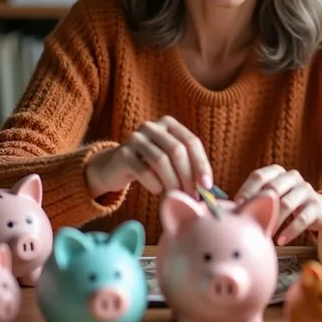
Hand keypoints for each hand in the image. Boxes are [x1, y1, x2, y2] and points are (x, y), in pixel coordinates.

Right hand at [86, 115, 212, 198]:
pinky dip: (155, 185)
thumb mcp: (170, 162)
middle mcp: (152, 126)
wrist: (114, 168)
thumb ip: (188, 168)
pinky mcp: (122, 153)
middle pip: (177, 151)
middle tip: (191, 197)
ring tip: (176, 196)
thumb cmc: (149, 167)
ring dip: (172, 183)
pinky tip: (158, 192)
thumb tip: (207, 188)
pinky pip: (144, 171)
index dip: (201, 164)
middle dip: (187, 177)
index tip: (207, 186)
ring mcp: (135, 138)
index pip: (191, 142)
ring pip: (161, 161)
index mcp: (169, 124)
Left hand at [234, 165, 321, 244]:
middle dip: (258, 206)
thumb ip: (254, 199)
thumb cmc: (286, 204)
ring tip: (264, 235)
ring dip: (273, 221)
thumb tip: (230, 211)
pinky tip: (280, 241)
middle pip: (273, 188)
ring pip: (287, 204)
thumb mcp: (272, 197)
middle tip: (248, 222)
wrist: (318, 210)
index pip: (258, 176)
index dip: (246, 191)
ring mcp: (306, 190)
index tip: (237, 207)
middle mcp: (292, 177)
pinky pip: (303, 218)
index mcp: (277, 172)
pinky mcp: (317, 206)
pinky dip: (290, 231)